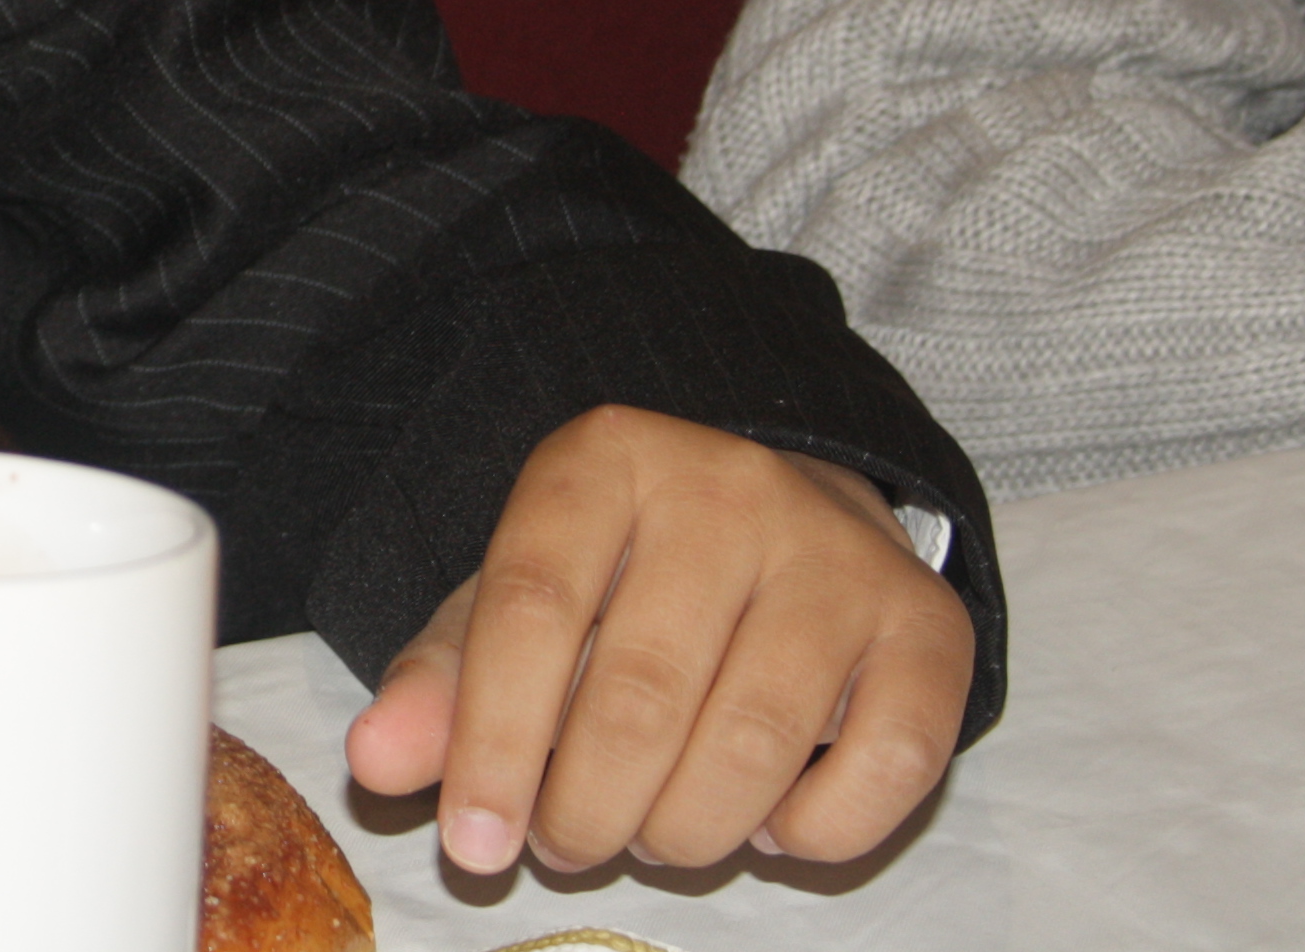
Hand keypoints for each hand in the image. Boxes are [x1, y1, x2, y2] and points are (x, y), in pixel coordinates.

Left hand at [340, 405, 970, 877]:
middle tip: (567, 844)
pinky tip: (767, 814)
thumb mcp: (518, 607)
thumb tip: (375, 763)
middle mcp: (729, 488)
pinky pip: (878, 776)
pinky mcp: (929, 630)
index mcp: (604, 460)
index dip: (495, 743)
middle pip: (639, 695)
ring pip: (750, 749)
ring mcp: (839, 555)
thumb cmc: (626, 582)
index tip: (473, 842)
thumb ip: (443, 682)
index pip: (531, 608)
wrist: (790, 526)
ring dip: (684, 833)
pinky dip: (810, 834)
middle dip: (586, 810)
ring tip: (653, 830)